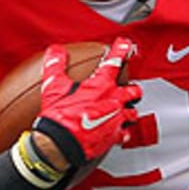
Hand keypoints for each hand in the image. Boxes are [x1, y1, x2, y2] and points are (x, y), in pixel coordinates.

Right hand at [31, 36, 141, 169]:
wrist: (61, 145)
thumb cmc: (60, 117)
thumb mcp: (54, 86)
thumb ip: (56, 65)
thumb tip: (56, 51)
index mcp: (101, 86)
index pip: (114, 62)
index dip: (121, 50)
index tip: (126, 44)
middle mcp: (114, 102)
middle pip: (134, 91)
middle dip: (132, 88)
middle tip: (128, 87)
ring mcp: (116, 120)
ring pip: (133, 113)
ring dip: (129, 110)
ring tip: (123, 110)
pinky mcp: (114, 137)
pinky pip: (125, 134)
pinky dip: (123, 132)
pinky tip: (119, 131)